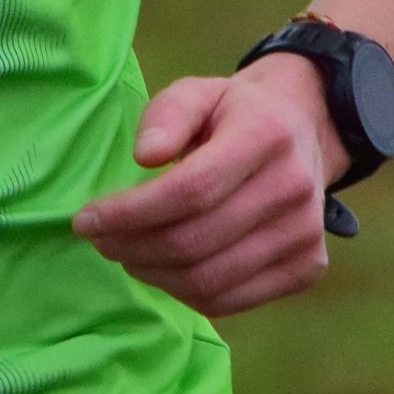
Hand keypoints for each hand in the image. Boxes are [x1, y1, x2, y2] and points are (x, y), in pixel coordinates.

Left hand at [69, 54, 347, 319]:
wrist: (304, 133)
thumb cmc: (234, 114)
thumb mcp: (198, 93)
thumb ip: (167, 114)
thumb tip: (145, 156)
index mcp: (266, 136)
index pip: (190, 191)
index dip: (130, 213)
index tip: (85, 220)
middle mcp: (294, 188)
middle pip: (194, 241)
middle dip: (131, 247)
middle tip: (100, 239)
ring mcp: (306, 233)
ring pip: (209, 279)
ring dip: (152, 274)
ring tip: (126, 253)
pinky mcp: (308, 267)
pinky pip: (231, 300)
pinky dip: (184, 293)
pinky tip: (161, 270)